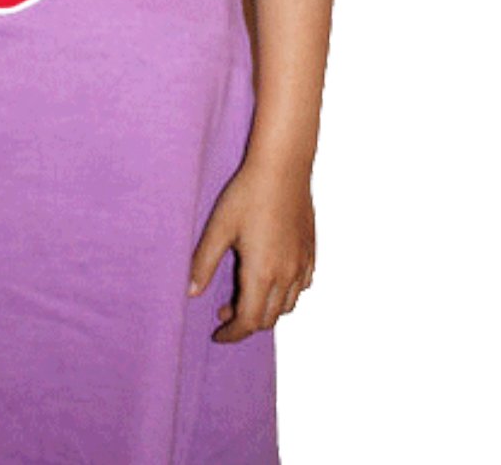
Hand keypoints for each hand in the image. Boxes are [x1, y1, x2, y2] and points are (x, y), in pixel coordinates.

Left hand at [188, 158, 314, 342]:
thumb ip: (203, 263)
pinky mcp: (311, 252)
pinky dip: (286, 295)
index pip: (249, 321)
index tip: (217, 334)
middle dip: (245, 322)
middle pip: (269, 318)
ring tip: (245, 295)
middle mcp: (287, 275)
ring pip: (288, 306)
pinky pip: (302, 287)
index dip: (232, 334)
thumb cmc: (247, 195)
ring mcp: (302, 264)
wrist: (282, 167)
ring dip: (266, 310)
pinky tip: (271, 279)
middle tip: (223, 311)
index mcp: (262, 273)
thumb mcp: (218, 228)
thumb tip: (189, 292)